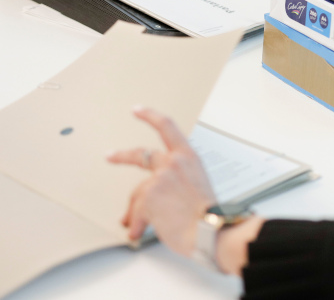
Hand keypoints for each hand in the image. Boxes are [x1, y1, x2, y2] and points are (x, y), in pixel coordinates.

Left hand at [107, 106, 215, 255]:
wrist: (211, 230)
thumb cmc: (209, 214)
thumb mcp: (197, 187)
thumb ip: (175, 184)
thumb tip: (155, 200)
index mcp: (189, 157)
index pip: (167, 127)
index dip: (150, 116)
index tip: (138, 110)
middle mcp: (174, 163)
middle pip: (140, 154)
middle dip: (122, 156)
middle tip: (111, 155)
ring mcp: (160, 178)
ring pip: (138, 194)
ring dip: (135, 212)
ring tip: (135, 224)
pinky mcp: (150, 197)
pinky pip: (137, 213)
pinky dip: (137, 226)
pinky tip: (138, 233)